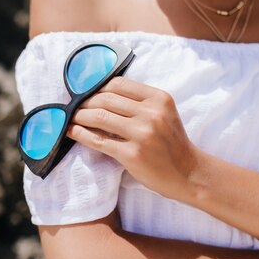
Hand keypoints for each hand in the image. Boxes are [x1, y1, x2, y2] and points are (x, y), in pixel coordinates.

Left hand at [66, 76, 200, 200]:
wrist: (187, 174)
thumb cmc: (170, 144)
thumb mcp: (163, 114)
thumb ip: (139, 102)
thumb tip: (100, 94)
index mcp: (159, 98)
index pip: (118, 83)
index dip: (97, 87)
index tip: (86, 93)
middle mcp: (152, 114)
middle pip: (106, 99)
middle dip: (84, 102)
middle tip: (73, 108)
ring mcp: (142, 134)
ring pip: (99, 117)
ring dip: (79, 117)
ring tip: (70, 119)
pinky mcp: (132, 155)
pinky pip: (99, 141)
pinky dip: (81, 135)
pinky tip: (73, 132)